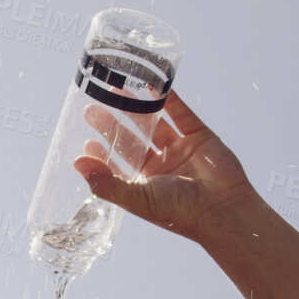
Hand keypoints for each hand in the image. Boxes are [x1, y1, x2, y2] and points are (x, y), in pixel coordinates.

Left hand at [71, 91, 256, 244]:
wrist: (221, 209)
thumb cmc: (178, 211)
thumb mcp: (137, 199)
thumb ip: (106, 182)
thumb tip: (77, 163)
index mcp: (145, 185)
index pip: (119, 165)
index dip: (103, 154)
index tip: (87, 141)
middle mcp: (161, 167)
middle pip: (132, 141)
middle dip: (112, 125)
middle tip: (91, 109)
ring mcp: (180, 150)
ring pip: (154, 124)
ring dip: (136, 108)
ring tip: (116, 91)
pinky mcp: (199, 136)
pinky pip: (181, 113)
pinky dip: (168, 99)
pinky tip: (152, 86)